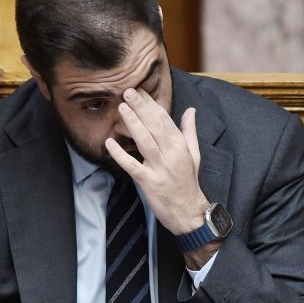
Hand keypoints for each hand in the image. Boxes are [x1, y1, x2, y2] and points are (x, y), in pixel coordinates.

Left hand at [105, 88, 208, 235]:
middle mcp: (171, 154)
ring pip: (145, 141)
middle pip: (154, 125)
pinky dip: (120, 155)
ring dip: (132, 123)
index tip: (139, 90)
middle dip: (141, 107)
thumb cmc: (188, 182)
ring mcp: (160, 168)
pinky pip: (132, 166)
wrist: (188, 212)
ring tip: (121, 107)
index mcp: (180, 145)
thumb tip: (191, 110)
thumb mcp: (194, 154)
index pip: (164, 119)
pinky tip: (109, 143)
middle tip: (127, 91)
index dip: (151, 103)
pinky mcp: (149, 182)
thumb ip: (189, 130)